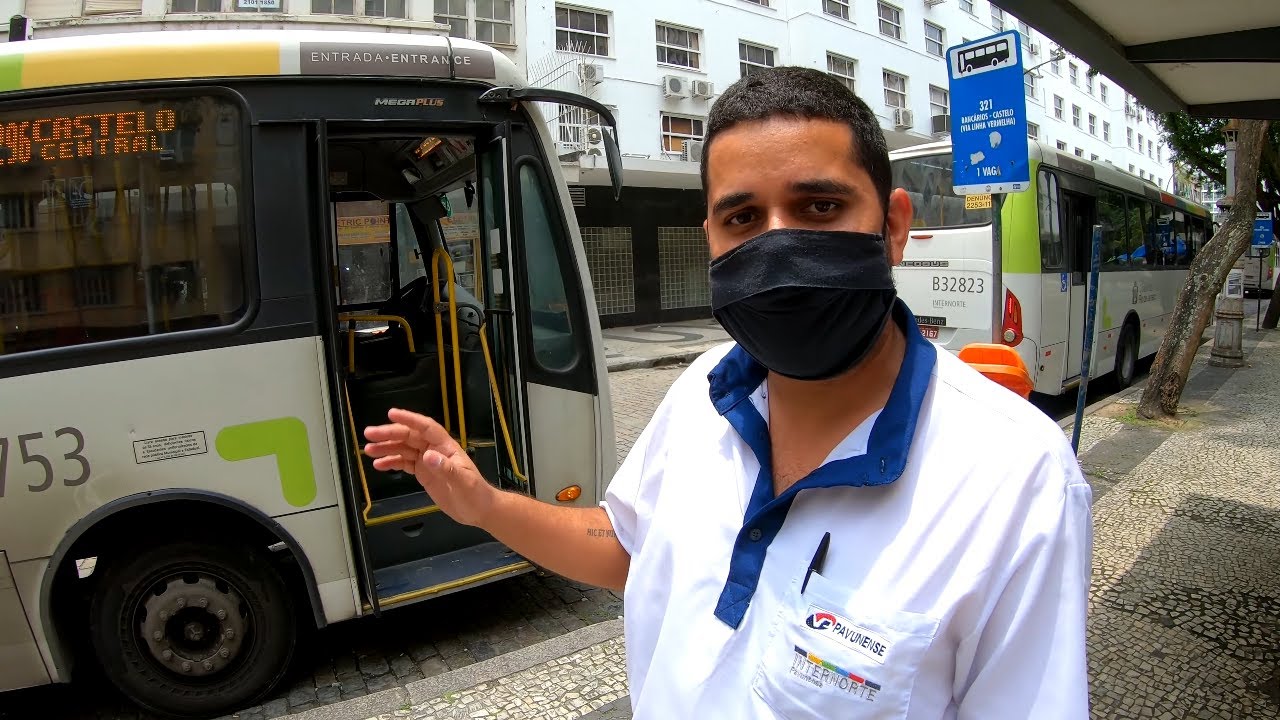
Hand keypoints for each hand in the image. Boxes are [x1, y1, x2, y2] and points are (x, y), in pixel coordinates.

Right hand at [363, 408, 495, 527]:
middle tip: (369, 434)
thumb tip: (427, 456)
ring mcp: (428, 461)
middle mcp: (435, 450)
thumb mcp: (463, 482)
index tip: (391, 414)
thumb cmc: (475, 494)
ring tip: (368, 450)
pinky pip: (404, 463)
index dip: (409, 419)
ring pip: (404, 449)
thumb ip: (446, 469)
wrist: (478, 510)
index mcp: (446, 447)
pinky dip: (391, 462)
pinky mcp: (423, 473)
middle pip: (409, 437)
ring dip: (386, 448)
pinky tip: (379, 465)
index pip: (426, 427)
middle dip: (389, 434)